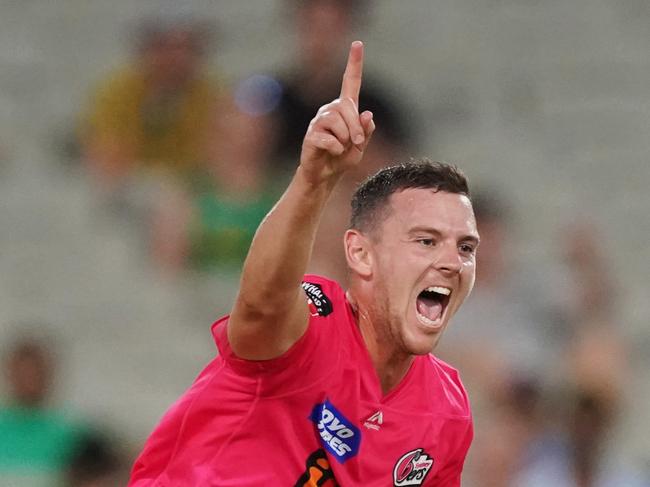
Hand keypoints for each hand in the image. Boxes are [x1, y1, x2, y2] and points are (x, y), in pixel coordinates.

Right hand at [299, 41, 375, 184]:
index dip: (354, 63)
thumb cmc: (342, 158)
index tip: (358, 43)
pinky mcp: (310, 135)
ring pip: (338, 123)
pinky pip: (329, 139)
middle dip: (356, 128)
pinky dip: (336, 149)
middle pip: (347, 108)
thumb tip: (367, 114)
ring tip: (343, 148)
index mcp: (345, 109)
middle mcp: (331, 110)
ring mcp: (319, 121)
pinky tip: (332, 152)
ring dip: (346, 139)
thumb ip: (366, 131)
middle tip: (357, 143)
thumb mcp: (361, 146)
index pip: (350, 81)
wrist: (325, 175)